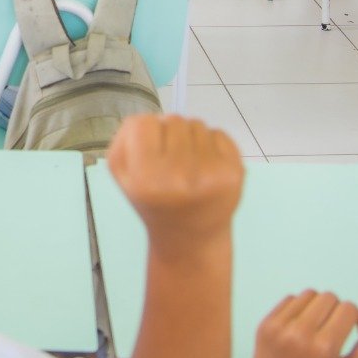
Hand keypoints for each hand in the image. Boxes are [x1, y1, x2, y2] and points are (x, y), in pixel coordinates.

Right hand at [107, 115, 242, 256]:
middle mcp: (179, 176)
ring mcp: (210, 174)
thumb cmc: (154, 201)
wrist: (189, 239)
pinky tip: (207, 170)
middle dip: (170, 135)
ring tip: (189, 168)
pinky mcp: (234, 173)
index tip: (150, 152)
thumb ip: (125, 139)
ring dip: (191, 139)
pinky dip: (212, 145)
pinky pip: (219, 133)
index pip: (142, 123)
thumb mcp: (123, 176)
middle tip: (171, 164)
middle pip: (173, 120)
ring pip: (197, 124)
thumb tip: (151, 118)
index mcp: (146, 179)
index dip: (145, 133)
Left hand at [247, 291, 357, 357]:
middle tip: (331, 330)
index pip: (348, 309)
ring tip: (315, 328)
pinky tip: (299, 328)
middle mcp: (300, 334)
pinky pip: (289, 299)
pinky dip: (298, 309)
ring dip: (316, 306)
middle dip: (335, 310)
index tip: (348, 330)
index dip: (353, 317)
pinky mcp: (265, 325)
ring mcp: (279, 328)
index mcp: (325, 348)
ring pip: (309, 294)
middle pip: (329, 297)